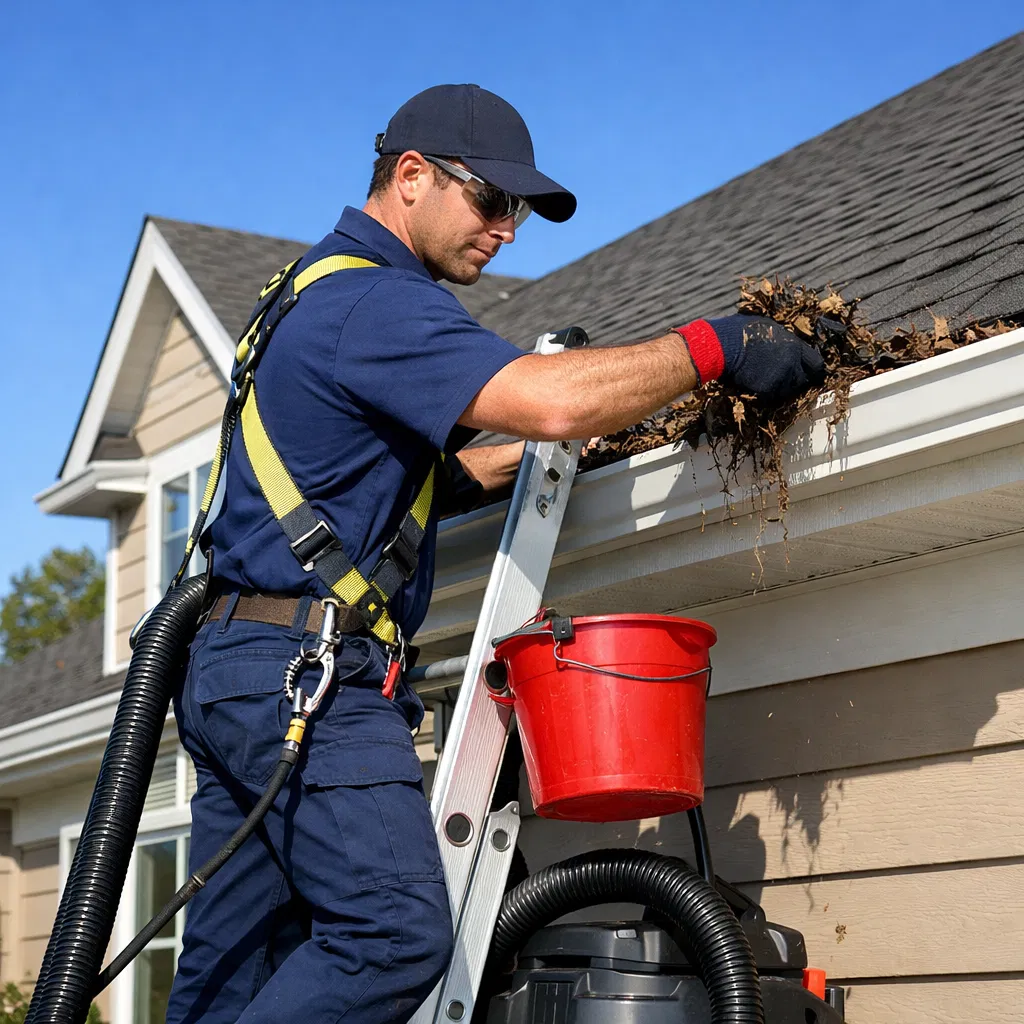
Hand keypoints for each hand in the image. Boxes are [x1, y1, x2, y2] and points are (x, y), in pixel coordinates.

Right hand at [673, 316, 825, 403]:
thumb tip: (786, 345)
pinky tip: (753, 386)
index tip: (808, 375)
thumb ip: (782, 340)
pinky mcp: (766, 390)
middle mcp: (791, 363)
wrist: (721, 346)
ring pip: (786, 391)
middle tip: (782, 380)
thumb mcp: (768, 327)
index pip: (816, 364)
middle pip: (803, 381)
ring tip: (764, 382)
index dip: (812, 371)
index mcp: (794, 345)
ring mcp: (780, 378)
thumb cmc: (739, 332)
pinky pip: (770, 398)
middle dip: (795, 382)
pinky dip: (764, 396)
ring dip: (779, 390)